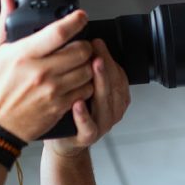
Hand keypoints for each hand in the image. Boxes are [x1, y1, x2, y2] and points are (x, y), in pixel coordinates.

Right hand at [0, 0, 94, 140]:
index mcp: (23, 54)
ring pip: (87, 70)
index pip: (58, 32)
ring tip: (80, 63)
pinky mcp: (60, 105)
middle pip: (81, 50)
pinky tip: (78, 81)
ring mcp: (53, 89)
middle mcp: (40, 71)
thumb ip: (4, 25)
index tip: (81, 16)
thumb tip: (8, 1)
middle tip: (81, 45)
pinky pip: (86, 89)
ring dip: (88, 64)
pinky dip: (87, 83)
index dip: (75, 21)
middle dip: (85, 45)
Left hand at [46, 38, 130, 157]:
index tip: (97, 43)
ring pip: (105, 104)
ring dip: (100, 84)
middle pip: (114, 86)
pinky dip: (84, 116)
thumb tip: (84, 43)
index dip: (109, 58)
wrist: (65, 142)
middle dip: (105, 66)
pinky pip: (89, 127)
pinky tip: (77, 103)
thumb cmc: (72, 113)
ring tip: (92, 67)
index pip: (119, 75)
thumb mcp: (86, 89)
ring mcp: (102, 124)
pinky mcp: (87, 137)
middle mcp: (112, 110)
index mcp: (116, 97)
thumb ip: (89, 71)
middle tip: (96, 49)